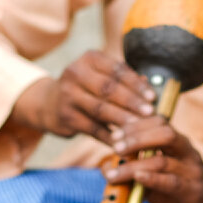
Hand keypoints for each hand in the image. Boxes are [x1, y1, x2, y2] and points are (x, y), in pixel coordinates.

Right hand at [11, 50, 155, 143]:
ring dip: (122, 120)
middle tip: (149, 113)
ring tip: (140, 129)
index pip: (117, 70)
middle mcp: (76, 73)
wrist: (50, 104)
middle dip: (131, 102)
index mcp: (90, 59)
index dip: (136, 85)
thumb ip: (124, 80)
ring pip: (100, 109)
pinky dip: (110, 137)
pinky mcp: (66, 116)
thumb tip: (149, 85)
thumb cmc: (86, 89)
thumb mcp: (101, 77)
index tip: (153, 97)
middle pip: (109, 89)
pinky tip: (124, 142)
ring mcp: (68, 95)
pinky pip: (93, 129)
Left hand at [105, 116, 202, 202]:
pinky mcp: (194, 192)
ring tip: (114, 174)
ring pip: (162, 160)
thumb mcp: (154, 182)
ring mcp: (193, 172)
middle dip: (137, 138)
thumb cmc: (179, 199)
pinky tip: (137, 178)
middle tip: (115, 147)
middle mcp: (188, 153)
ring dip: (134, 166)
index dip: (136, 125)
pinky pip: (172, 182)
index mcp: (179, 145)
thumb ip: (133, 172)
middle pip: (165, 133)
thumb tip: (104, 167)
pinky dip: (153, 179)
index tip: (115, 134)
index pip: (160, 122)